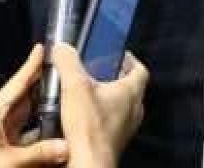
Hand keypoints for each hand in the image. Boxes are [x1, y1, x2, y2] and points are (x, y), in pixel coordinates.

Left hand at [0, 45, 68, 166]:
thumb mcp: (6, 162)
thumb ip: (38, 153)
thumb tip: (66, 145)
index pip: (16, 83)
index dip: (30, 65)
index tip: (41, 48)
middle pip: (25, 98)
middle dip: (43, 87)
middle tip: (64, 75)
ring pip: (26, 118)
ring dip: (43, 112)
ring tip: (66, 103)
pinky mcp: (0, 149)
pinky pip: (24, 137)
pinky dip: (38, 134)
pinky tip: (54, 136)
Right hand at [55, 45, 147, 165]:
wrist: (88, 162)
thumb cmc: (88, 124)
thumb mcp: (74, 85)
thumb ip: (68, 61)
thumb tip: (62, 47)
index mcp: (131, 92)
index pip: (140, 70)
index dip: (130, 60)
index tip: (117, 54)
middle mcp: (135, 110)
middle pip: (132, 88)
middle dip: (117, 77)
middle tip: (98, 70)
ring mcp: (127, 127)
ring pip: (123, 106)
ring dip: (110, 97)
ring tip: (89, 91)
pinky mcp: (116, 140)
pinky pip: (114, 121)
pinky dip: (103, 114)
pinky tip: (85, 114)